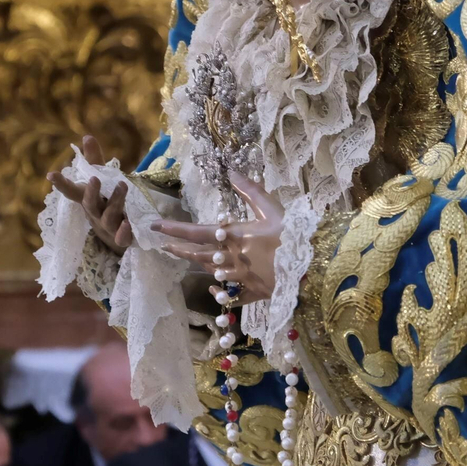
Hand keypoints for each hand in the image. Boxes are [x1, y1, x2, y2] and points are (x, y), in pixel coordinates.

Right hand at [48, 136, 132, 251]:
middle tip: (94, 178)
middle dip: (91, 192)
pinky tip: (128, 225)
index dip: (61, 184)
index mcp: (88, 199)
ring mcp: (107, 226)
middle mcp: (95, 213)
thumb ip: (94, 160)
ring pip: (108, 217)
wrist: (115, 237)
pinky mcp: (121, 238)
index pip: (72, 191)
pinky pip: (121, 238)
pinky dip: (123, 233)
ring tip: (123, 186)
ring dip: (115, 202)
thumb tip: (87, 136)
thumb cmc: (105, 204)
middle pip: (90, 204)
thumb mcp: (101, 180)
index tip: (51, 174)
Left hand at [151, 171, 281, 304]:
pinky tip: (215, 288)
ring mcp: (241, 277)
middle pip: (198, 255)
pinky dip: (222, 292)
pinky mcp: (254, 291)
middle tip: (163, 247)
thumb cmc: (291, 235)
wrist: (312, 267)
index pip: (196, 232)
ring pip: (213, 272)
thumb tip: (231, 170)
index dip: (174, 229)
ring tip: (187, 259)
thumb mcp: (271, 208)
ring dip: (198, 265)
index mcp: (233, 236)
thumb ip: (250, 190)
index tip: (154, 226)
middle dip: (179, 250)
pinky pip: (233, 295)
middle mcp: (231, 258)